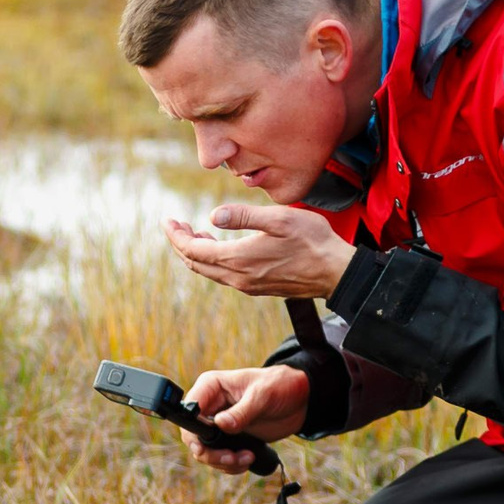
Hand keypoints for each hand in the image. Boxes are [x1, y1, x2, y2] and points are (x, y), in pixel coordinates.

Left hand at [163, 206, 355, 299]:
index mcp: (239, 260)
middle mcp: (239, 278)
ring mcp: (248, 285)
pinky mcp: (258, 287)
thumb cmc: (312, 241)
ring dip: (196, 253)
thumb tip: (214, 215)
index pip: (194, 251)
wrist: (336, 273)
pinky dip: (212, 260)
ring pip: (209, 272)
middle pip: (196, 264)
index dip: (176, 236)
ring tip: (192, 232)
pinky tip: (217, 247)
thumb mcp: (278, 219)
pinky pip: (224, 275)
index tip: (168, 220)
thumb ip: (244, 216)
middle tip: (175, 224)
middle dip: (181, 243)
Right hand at [179, 366, 310, 473]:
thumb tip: (220, 424)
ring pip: (205, 452)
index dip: (193, 432)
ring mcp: (219, 424)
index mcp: (211, 387)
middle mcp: (210, 406)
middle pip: (193, 437)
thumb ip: (241, 411)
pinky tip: (248, 460)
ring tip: (247, 459)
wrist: (299, 399)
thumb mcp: (262, 396)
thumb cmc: (279, 386)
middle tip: (231, 458)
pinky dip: (231, 465)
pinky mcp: (230, 438)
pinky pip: (220, 458)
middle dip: (210, 453)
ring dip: (223, 462)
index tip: (205, 447)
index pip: (189, 411)